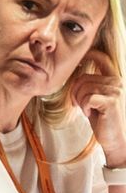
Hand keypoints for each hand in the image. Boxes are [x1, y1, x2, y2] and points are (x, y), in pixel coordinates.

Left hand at [70, 50, 125, 165]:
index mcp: (114, 79)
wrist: (114, 138)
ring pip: (83, 88)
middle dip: (75, 92)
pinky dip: (83, 107)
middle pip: (83, 78)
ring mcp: (115, 91)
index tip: (79, 58)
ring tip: (87, 110)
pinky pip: (86, 98)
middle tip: (81, 105)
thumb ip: (90, 83)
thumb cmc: (101, 118)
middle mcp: (117, 82)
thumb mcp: (95, 97)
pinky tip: (90, 113)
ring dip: (79, 101)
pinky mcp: (111, 101)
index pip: (102, 58)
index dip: (89, 54)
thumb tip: (75, 68)